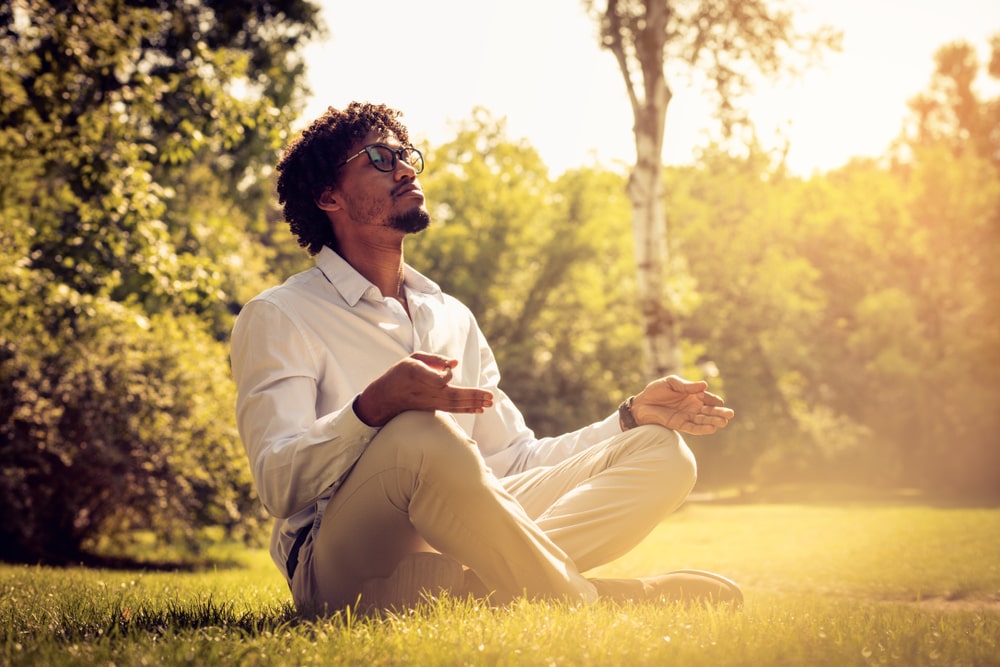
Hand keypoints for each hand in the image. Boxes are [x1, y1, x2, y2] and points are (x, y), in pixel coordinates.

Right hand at [354, 353, 493, 426]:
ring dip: (474, 403)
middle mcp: (425, 391)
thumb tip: (455, 363)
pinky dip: (467, 409)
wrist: (385, 397)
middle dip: (473, 396)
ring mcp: (429, 402)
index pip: (438, 380)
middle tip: (491, 396)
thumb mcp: (413, 359)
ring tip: (490, 402)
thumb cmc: (400, 373)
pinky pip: (452, 409)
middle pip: (452, 395)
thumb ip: (434, 359)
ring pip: (454, 404)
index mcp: (417, 375)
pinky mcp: (432, 408)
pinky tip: (480, 408)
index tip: (448, 369)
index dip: (446, 376)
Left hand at [630, 375, 734, 434]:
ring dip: (713, 421)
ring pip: (703, 420)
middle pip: (709, 410)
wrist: (641, 403)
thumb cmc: (656, 390)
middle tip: (730, 414)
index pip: (707, 398)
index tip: (719, 402)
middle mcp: (692, 406)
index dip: (713, 400)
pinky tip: (711, 429)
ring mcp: (687, 416)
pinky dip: (702, 429)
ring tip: (724, 422)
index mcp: (692, 394)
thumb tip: (705, 385)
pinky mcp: (679, 424)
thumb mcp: (671, 382)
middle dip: (720, 412)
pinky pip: (693, 428)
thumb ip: (686, 385)